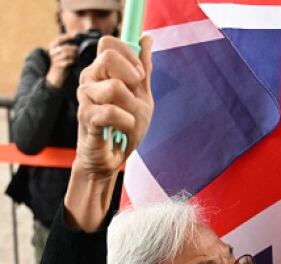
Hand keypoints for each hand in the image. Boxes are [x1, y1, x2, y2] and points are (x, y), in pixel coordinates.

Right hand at [46, 35, 77, 88]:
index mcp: (53, 48)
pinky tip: (76, 62)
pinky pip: (68, 61)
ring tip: (79, 57)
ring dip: (75, 55)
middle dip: (74, 48)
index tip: (75, 35)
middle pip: (66, 47)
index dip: (67, 37)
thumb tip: (80, 44)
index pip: (59, 39)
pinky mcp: (58, 65)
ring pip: (67, 53)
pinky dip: (73, 61)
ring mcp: (55, 59)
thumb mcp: (64, 56)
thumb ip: (69, 49)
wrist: (56, 77)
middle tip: (81, 51)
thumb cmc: (62, 65)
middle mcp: (52, 52)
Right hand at [73, 35, 153, 179]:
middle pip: (108, 57)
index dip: (130, 55)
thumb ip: (144, 70)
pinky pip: (112, 112)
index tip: (140, 76)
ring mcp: (85, 97)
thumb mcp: (141, 97)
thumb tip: (146, 38)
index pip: (108, 43)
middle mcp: (89, 79)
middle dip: (132, 79)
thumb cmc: (123, 128)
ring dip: (132, 109)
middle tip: (135, 99)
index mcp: (101, 71)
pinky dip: (127, 122)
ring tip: (128, 121)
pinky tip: (123, 129)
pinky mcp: (86, 117)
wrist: (110, 159)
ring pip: (115, 87)